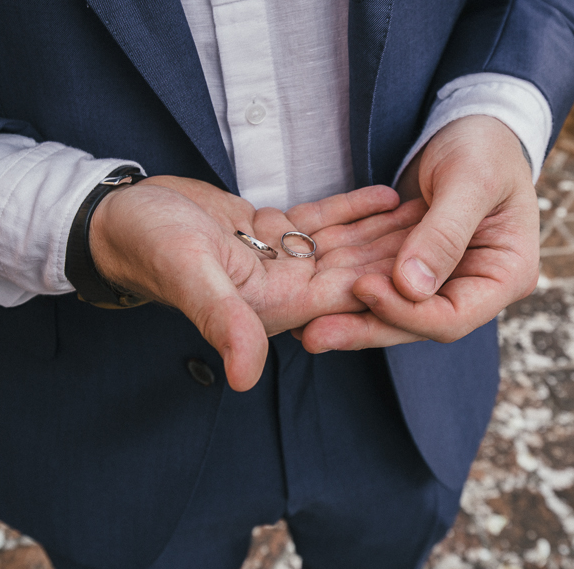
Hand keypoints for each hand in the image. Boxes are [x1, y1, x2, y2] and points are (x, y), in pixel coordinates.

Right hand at [89, 176, 421, 389]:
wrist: (121, 217)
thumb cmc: (147, 244)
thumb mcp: (186, 274)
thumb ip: (220, 320)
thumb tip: (243, 377)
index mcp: (271, 304)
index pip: (347, 298)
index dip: (392, 283)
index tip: (440, 265)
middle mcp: (282, 288)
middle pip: (356, 271)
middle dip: (403, 253)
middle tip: (452, 227)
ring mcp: (277, 261)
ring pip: (345, 246)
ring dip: (387, 229)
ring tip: (434, 205)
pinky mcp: (268, 232)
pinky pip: (321, 223)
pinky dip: (354, 209)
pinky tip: (388, 195)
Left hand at [298, 115, 539, 351]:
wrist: (471, 125)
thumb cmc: (483, 145)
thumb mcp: (470, 179)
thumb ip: (444, 232)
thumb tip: (412, 287)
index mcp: (506, 275)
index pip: (453, 317)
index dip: (406, 312)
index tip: (363, 287)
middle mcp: (475, 288)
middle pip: (417, 325)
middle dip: (366, 328)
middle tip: (314, 334)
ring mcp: (444, 282)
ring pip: (394, 313)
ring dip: (350, 318)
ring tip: (304, 330)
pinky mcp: (415, 269)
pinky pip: (382, 287)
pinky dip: (349, 293)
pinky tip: (312, 302)